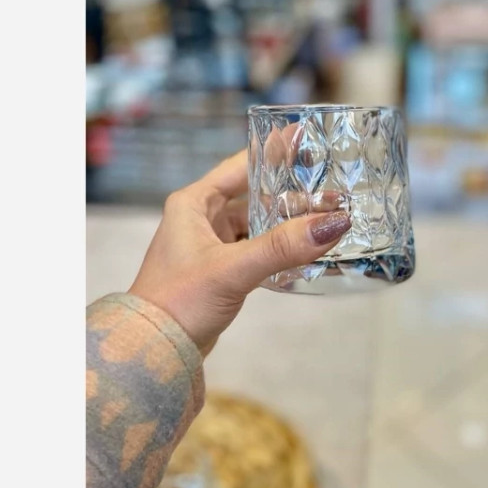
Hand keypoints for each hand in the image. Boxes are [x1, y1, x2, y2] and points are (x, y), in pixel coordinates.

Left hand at [128, 150, 350, 355]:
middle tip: (333, 192)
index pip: (240, 165)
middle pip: (255, 197)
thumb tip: (332, 224)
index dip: (273, 152)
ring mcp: (211, 246)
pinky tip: (305, 253)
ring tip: (327, 221)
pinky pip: (257, 251)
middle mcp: (202, 219)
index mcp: (194, 204)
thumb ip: (282, 247)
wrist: (155, 349)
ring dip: (288, 225)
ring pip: (258, 226)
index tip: (305, 138)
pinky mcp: (221, 270)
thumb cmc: (179, 301)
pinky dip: (279, 250)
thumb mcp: (233, 269)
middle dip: (293, 196)